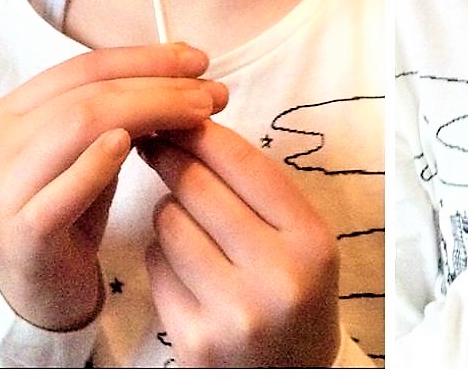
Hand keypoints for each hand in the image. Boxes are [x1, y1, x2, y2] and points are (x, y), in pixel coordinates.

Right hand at [0, 43, 226, 330]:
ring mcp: (1, 190)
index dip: (145, 58)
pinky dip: (96, 163)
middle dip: (159, 86)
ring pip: (79, 127)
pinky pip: (61, 192)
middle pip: (88, 95)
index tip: (198, 60)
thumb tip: (186, 61)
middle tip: (213, 92)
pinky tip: (129, 145)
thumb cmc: (73, 207)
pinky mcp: (20, 235)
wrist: (40, 289)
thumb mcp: (97, 145)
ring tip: (199, 114)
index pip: (85, 67)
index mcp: (10, 111)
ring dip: (150, 112)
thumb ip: (125, 104)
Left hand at [139, 122, 340, 366]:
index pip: (247, 165)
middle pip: (200, 188)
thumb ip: (264, 193)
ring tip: (181, 214)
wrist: (294, 377)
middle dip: (173, 158)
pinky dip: (160, 254)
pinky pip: (157, 268)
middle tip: (155, 143)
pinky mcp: (195, 341)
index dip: (206, 134)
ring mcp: (234, 312)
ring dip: (167, 210)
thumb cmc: (297, 292)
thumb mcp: (305, 240)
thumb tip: (197, 130)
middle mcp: (277, 275)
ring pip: (171, 224)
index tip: (180, 116)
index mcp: (312, 240)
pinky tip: (178, 259)